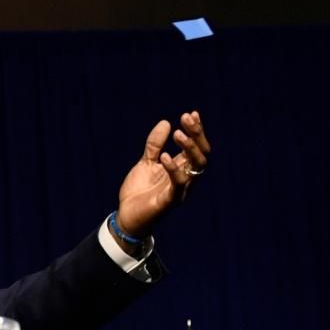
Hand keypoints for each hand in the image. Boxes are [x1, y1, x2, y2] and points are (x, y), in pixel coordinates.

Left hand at [115, 110, 210, 238]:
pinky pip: (179, 184)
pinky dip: (174, 169)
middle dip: (196, 135)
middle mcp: (185, 178)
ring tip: (178, 134)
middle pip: (202, 154)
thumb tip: (166, 122)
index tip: (191, 113)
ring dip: (189, 148)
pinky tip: (164, 156)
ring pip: (197, 167)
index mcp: (181, 168)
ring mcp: (180, 190)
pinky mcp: (170, 201)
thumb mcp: (145, 162)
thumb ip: (154, 145)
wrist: (126, 216)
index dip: (196, 131)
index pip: (196, 147)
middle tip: (186, 118)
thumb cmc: (139, 191)